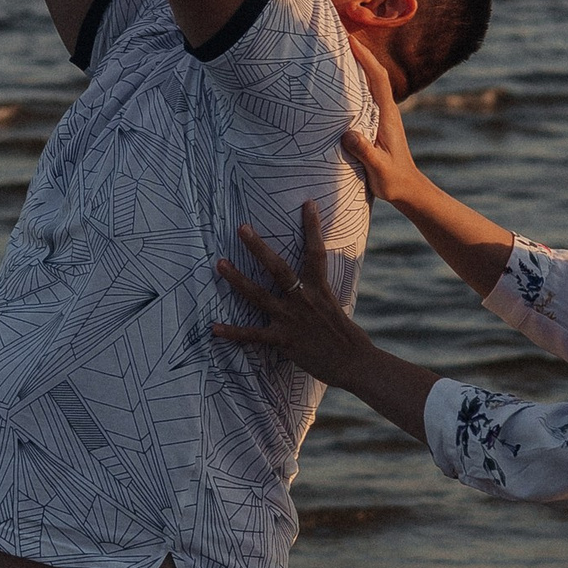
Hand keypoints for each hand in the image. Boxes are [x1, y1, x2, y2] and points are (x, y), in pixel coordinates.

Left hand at [213, 204, 369, 386]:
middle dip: (258, 247)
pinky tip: (214, 328)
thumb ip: (319, 292)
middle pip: (278, 268)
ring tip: (219, 264)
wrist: (353, 363)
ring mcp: (291, 319)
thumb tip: (311, 281)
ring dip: (237, 279)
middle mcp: (303, 299)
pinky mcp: (283, 340)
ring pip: (258, 295)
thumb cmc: (347, 336)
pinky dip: (232, 332)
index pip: (316, 252)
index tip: (308, 204)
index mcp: (320, 289)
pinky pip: (252, 334)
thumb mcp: (336, 305)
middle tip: (241, 228)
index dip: (313, 227)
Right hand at [344, 36, 426, 207]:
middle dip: (359, 52)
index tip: (350, 41)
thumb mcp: (379, 170)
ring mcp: (382, 115)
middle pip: (374, 73)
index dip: (365, 58)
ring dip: (357, 63)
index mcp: (387, 116)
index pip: (378, 79)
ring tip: (336, 49)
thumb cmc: (393, 181)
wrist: (408, 189)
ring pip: (370, 81)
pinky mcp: (377, 121)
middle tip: (338, 35)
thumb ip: (365, 152)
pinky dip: (354, 80)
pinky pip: (365, 94)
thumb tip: (348, 134)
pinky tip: (340, 79)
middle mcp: (386, 110)